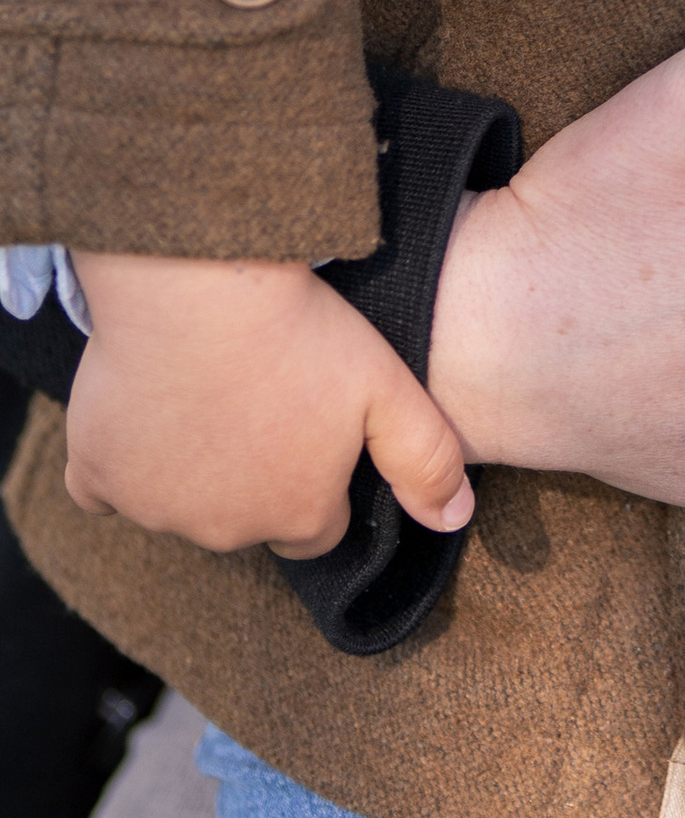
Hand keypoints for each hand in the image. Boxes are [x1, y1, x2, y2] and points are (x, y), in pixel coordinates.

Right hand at [66, 252, 470, 558]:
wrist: (199, 285)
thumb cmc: (301, 331)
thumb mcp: (388, 387)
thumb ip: (427, 459)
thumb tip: (454, 517)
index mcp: (297, 517)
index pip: (319, 526)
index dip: (322, 476)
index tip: (317, 422)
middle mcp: (223, 532)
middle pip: (249, 515)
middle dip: (259, 471)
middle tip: (265, 392)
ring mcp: (155, 509)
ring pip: (180, 498)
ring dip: (195, 462)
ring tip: (215, 385)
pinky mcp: (96, 476)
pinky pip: (105, 486)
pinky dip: (122, 458)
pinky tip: (148, 408)